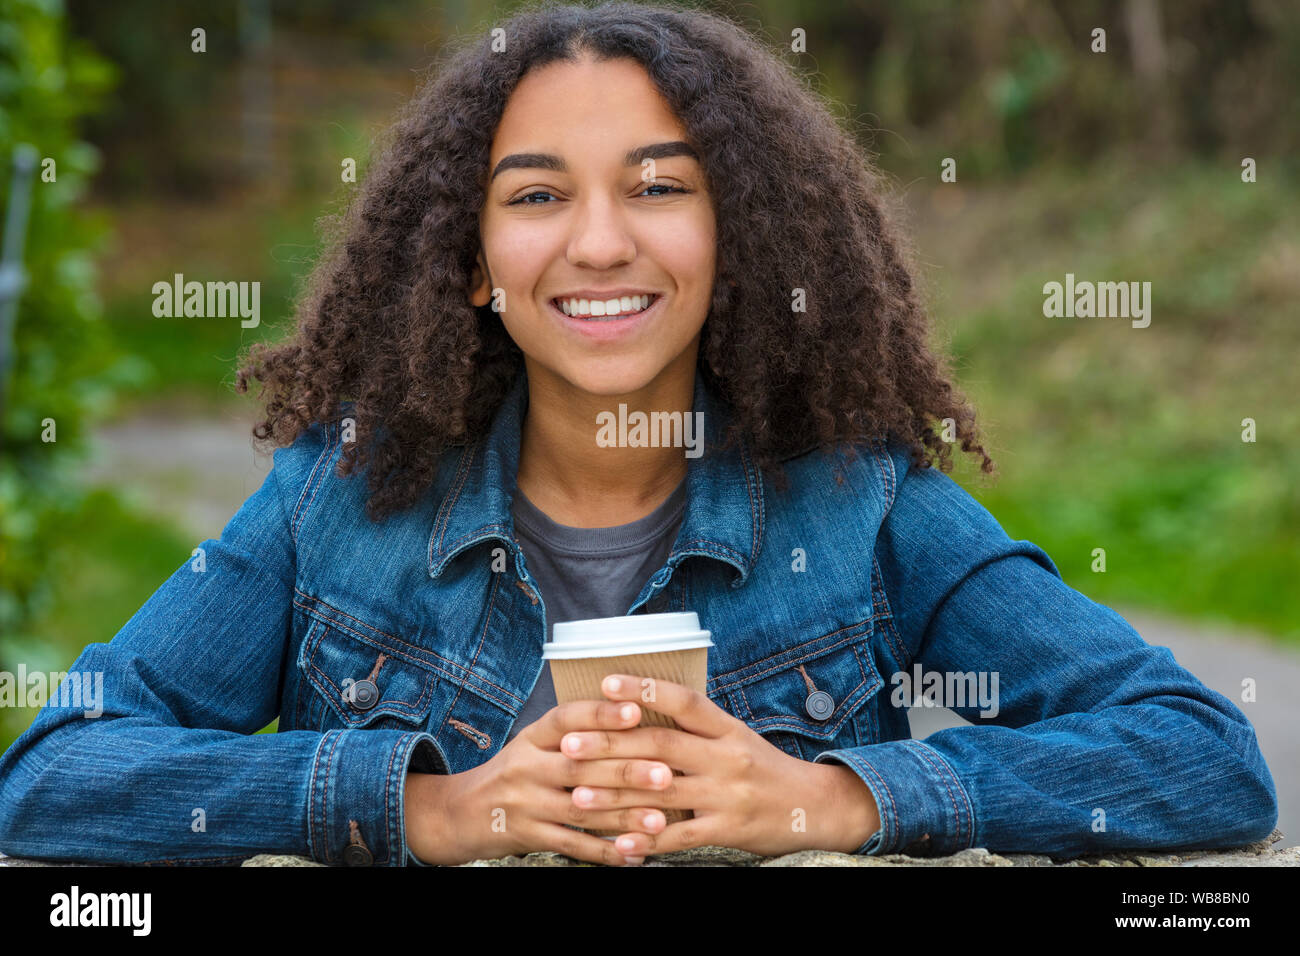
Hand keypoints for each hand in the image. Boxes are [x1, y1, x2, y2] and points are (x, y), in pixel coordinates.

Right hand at [403, 697, 676, 865]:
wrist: (458, 814)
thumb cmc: (511, 774)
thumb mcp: (531, 744)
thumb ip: (571, 733)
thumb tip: (632, 712)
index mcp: (532, 737)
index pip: (567, 718)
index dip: (601, 714)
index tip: (636, 711)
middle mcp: (527, 766)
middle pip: (581, 765)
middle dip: (627, 770)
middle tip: (666, 773)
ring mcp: (526, 803)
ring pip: (581, 808)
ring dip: (624, 816)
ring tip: (659, 819)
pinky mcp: (527, 836)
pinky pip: (572, 844)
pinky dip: (605, 852)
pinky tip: (633, 854)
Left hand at [560, 674, 880, 859]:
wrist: (812, 807)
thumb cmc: (762, 768)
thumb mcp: (735, 736)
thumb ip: (694, 726)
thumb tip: (639, 705)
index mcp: (727, 728)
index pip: (683, 701)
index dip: (644, 689)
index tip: (604, 684)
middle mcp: (727, 756)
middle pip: (661, 746)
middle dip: (610, 745)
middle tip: (568, 744)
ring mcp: (727, 795)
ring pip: (662, 793)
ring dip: (615, 796)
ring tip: (577, 795)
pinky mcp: (728, 831)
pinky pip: (680, 836)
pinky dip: (646, 839)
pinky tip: (617, 843)